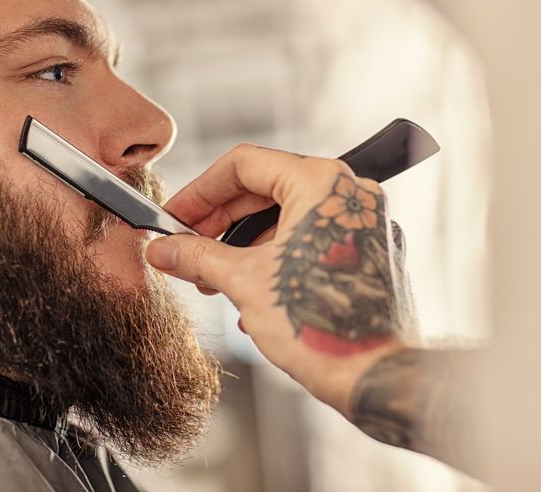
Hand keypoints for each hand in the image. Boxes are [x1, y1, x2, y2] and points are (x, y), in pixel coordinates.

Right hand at [144, 144, 415, 413]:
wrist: (375, 375)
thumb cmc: (323, 325)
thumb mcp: (245, 282)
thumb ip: (199, 257)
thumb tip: (165, 248)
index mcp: (321, 183)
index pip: (244, 165)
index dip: (200, 190)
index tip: (175, 215)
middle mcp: (348, 195)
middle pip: (265, 189)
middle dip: (220, 222)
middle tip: (186, 246)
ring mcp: (363, 225)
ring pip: (288, 219)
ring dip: (245, 247)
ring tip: (213, 281)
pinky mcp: (369, 255)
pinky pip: (312, 242)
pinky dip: (276, 260)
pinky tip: (250, 296)